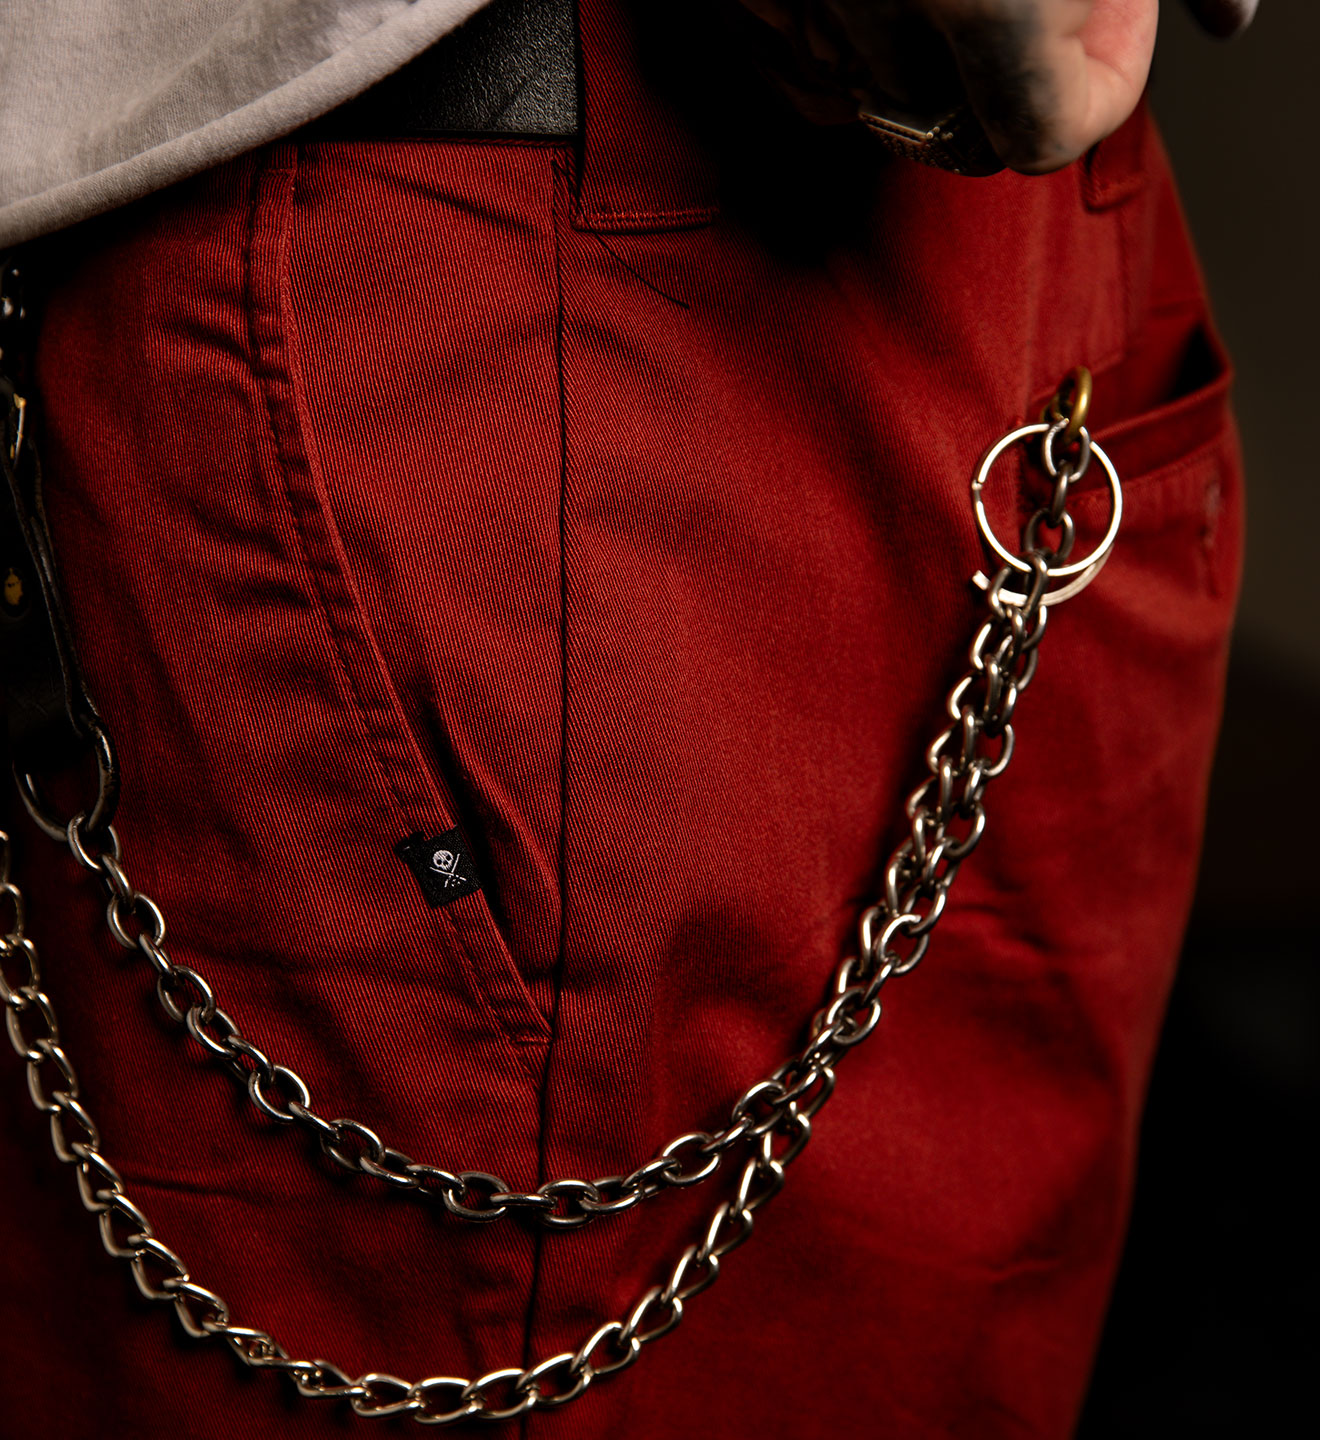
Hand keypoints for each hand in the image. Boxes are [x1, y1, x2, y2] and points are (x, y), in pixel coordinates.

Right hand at [738, 2, 1258, 172]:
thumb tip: (1231, 18)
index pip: (1054, 134)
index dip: (1104, 84)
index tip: (1113, 26)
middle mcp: (885, 18)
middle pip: (963, 137)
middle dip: (1004, 87)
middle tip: (1028, 2)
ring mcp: (795, 13)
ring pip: (871, 112)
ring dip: (916, 72)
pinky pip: (793, 74)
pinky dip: (831, 53)